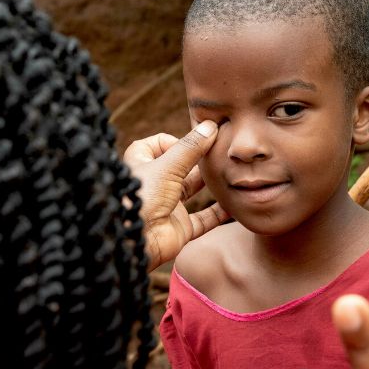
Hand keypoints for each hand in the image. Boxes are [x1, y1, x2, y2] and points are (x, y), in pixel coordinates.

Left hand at [123, 121, 229, 271]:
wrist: (135, 242)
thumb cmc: (142, 198)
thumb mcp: (167, 166)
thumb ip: (190, 148)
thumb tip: (211, 126)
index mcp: (143, 165)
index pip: (157, 144)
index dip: (175, 140)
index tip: (194, 141)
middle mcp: (156, 184)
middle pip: (181, 166)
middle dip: (199, 160)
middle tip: (221, 153)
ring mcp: (168, 206)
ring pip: (193, 190)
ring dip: (210, 183)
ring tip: (230, 172)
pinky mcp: (180, 228)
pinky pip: (204, 220)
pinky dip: (219, 213)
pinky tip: (234, 204)